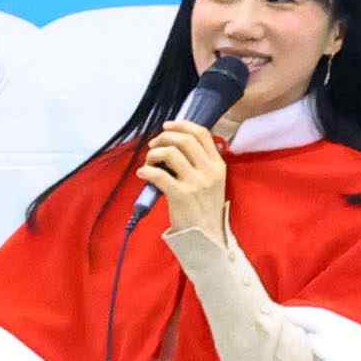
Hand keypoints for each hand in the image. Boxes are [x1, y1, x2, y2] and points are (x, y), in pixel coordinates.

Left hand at [138, 116, 230, 252]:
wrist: (206, 235)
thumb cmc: (204, 207)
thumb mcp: (212, 181)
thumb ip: (201, 163)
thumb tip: (177, 145)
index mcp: (217, 164)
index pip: (202, 134)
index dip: (182, 125)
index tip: (167, 126)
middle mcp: (209, 171)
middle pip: (184, 140)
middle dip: (164, 138)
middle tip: (153, 146)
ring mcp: (196, 182)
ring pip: (171, 154)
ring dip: (154, 154)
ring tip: (149, 163)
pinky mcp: (181, 195)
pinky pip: (159, 175)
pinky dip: (146, 171)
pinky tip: (142, 174)